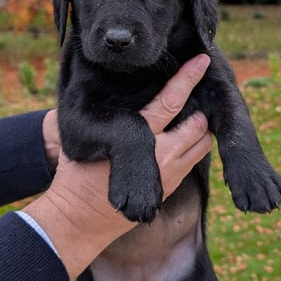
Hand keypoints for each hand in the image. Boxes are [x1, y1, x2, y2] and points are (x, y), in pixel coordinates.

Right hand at [25, 55, 211, 279]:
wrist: (79, 219)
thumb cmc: (78, 173)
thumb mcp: (90, 136)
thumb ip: (109, 113)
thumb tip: (116, 87)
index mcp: (138, 136)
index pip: (170, 101)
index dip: (188, 79)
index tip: (202, 61)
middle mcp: (160, 155)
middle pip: (197, 124)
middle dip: (199, 110)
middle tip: (195, 100)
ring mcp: (169, 174)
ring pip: (201, 144)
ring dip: (200, 130)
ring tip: (192, 119)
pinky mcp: (170, 188)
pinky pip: (193, 162)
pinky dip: (195, 148)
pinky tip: (186, 141)